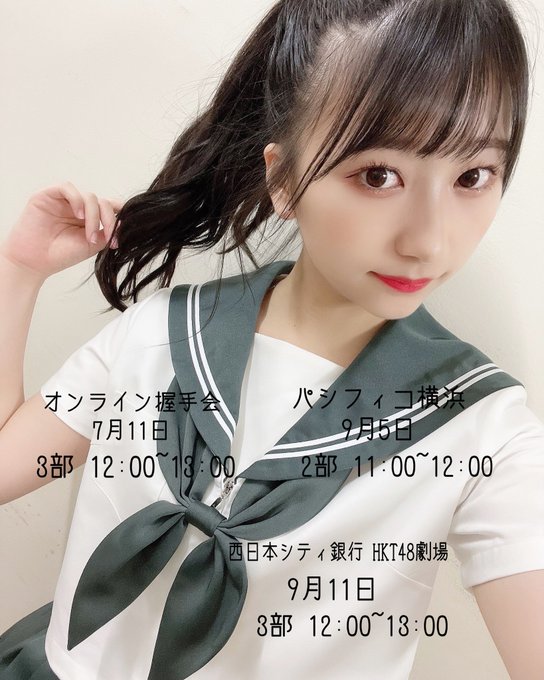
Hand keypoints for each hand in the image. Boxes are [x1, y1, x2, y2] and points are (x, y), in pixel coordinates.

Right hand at [0, 182, 123, 278]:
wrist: (35, 262)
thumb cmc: (61, 255)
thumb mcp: (92, 245)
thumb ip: (107, 233)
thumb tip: (123, 223)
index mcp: (90, 218)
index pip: (110, 207)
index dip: (120, 214)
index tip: (124, 232)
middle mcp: (79, 207)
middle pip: (103, 202)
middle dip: (109, 219)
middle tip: (106, 238)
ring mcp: (64, 200)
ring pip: (89, 196)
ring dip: (94, 216)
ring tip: (89, 235)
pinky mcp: (48, 195)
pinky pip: (67, 188)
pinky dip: (77, 200)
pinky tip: (79, 216)